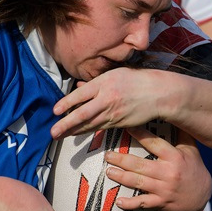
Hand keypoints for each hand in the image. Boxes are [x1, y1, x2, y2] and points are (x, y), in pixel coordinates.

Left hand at [51, 68, 165, 137]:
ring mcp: (113, 113)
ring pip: (90, 124)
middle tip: (52, 132)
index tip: (55, 111)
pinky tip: (77, 133)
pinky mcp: (119, 123)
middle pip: (82, 114)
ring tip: (59, 136)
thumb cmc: (136, 80)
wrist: (158, 93)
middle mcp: (107, 99)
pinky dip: (87, 130)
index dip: (66, 103)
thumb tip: (78, 87)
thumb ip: (95, 83)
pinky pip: (99, 127)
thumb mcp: (115, 74)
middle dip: (65, 124)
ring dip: (73, 131)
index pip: (81, 95)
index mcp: (105, 83)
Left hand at [106, 126, 210, 210]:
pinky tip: (118, 201)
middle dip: (121, 160)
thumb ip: (181, 133)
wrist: (202, 196)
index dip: (139, 134)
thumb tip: (173, 112)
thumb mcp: (191, 149)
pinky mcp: (161, 203)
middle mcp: (168, 173)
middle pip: (140, 165)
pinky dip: (130, 204)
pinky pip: (143, 203)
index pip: (154, 143)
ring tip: (108, 171)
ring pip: (138, 182)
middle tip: (107, 155)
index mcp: (175, 157)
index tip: (125, 127)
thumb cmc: (194, 168)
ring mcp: (164, 189)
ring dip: (121, 177)